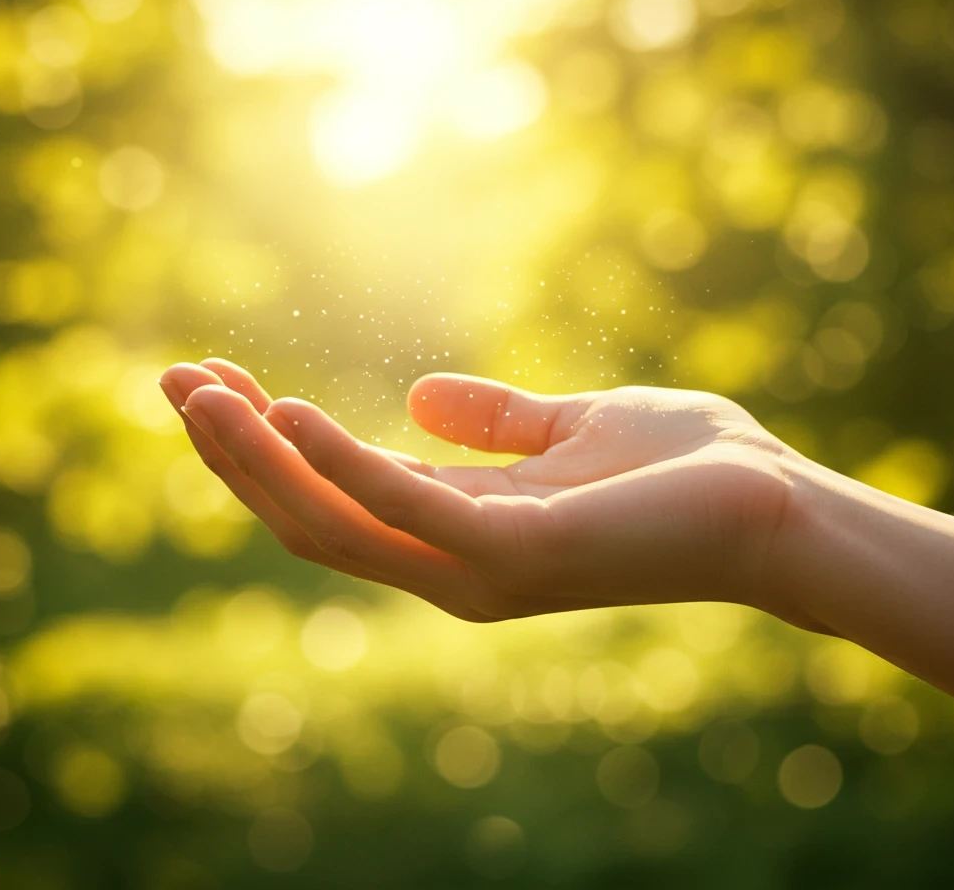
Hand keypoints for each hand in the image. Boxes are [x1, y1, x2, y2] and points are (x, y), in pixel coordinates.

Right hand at [159, 359, 814, 626]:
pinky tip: (288, 411)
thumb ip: (496, 422)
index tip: (215, 382)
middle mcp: (454, 566)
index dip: (269, 446)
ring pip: (333, 525)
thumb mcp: (571, 428)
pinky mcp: (514, 555)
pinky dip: (338, 464)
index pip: (338, 496)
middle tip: (174, 383)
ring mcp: (479, 571)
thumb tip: (416, 394)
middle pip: (312, 519)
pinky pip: (401, 511)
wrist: (778, 508)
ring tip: (200, 393)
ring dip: (258, 460)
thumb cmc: (688, 470)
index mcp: (463, 530)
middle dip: (237, 456)